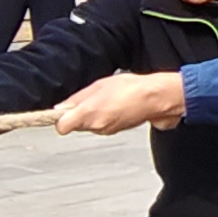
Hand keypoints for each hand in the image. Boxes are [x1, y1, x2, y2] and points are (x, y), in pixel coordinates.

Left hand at [54, 73, 185, 133]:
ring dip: (92, 116)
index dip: (61, 118)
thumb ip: (78, 98)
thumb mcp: (99, 85)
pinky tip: (115, 107)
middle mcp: (95, 126)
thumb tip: (62, 107)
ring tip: (106, 101)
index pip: (61, 127)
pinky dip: (104, 118)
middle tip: (90, 99)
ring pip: (89, 126)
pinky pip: (101, 126)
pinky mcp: (115, 131)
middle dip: (79, 114)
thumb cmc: (131, 88)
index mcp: (88, 114)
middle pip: (75, 125)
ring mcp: (106, 131)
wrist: (156, 98)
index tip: (63, 111)